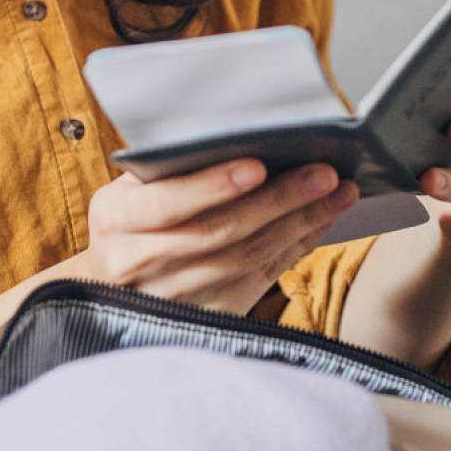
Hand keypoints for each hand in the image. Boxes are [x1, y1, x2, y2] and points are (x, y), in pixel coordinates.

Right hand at [83, 160, 358, 314]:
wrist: (112, 284)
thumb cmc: (132, 217)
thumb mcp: (132, 186)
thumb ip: (172, 165)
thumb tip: (244, 134)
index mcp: (114, 220)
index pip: (166, 203)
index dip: (213, 186)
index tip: (258, 166)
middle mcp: (136, 264)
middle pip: (218, 233)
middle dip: (278, 200)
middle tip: (323, 173)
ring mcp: (171, 299)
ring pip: (245, 259)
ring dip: (299, 223)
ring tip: (338, 192)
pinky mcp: (206, 316)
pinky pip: (260, 278)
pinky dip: (295, 247)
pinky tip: (321, 219)